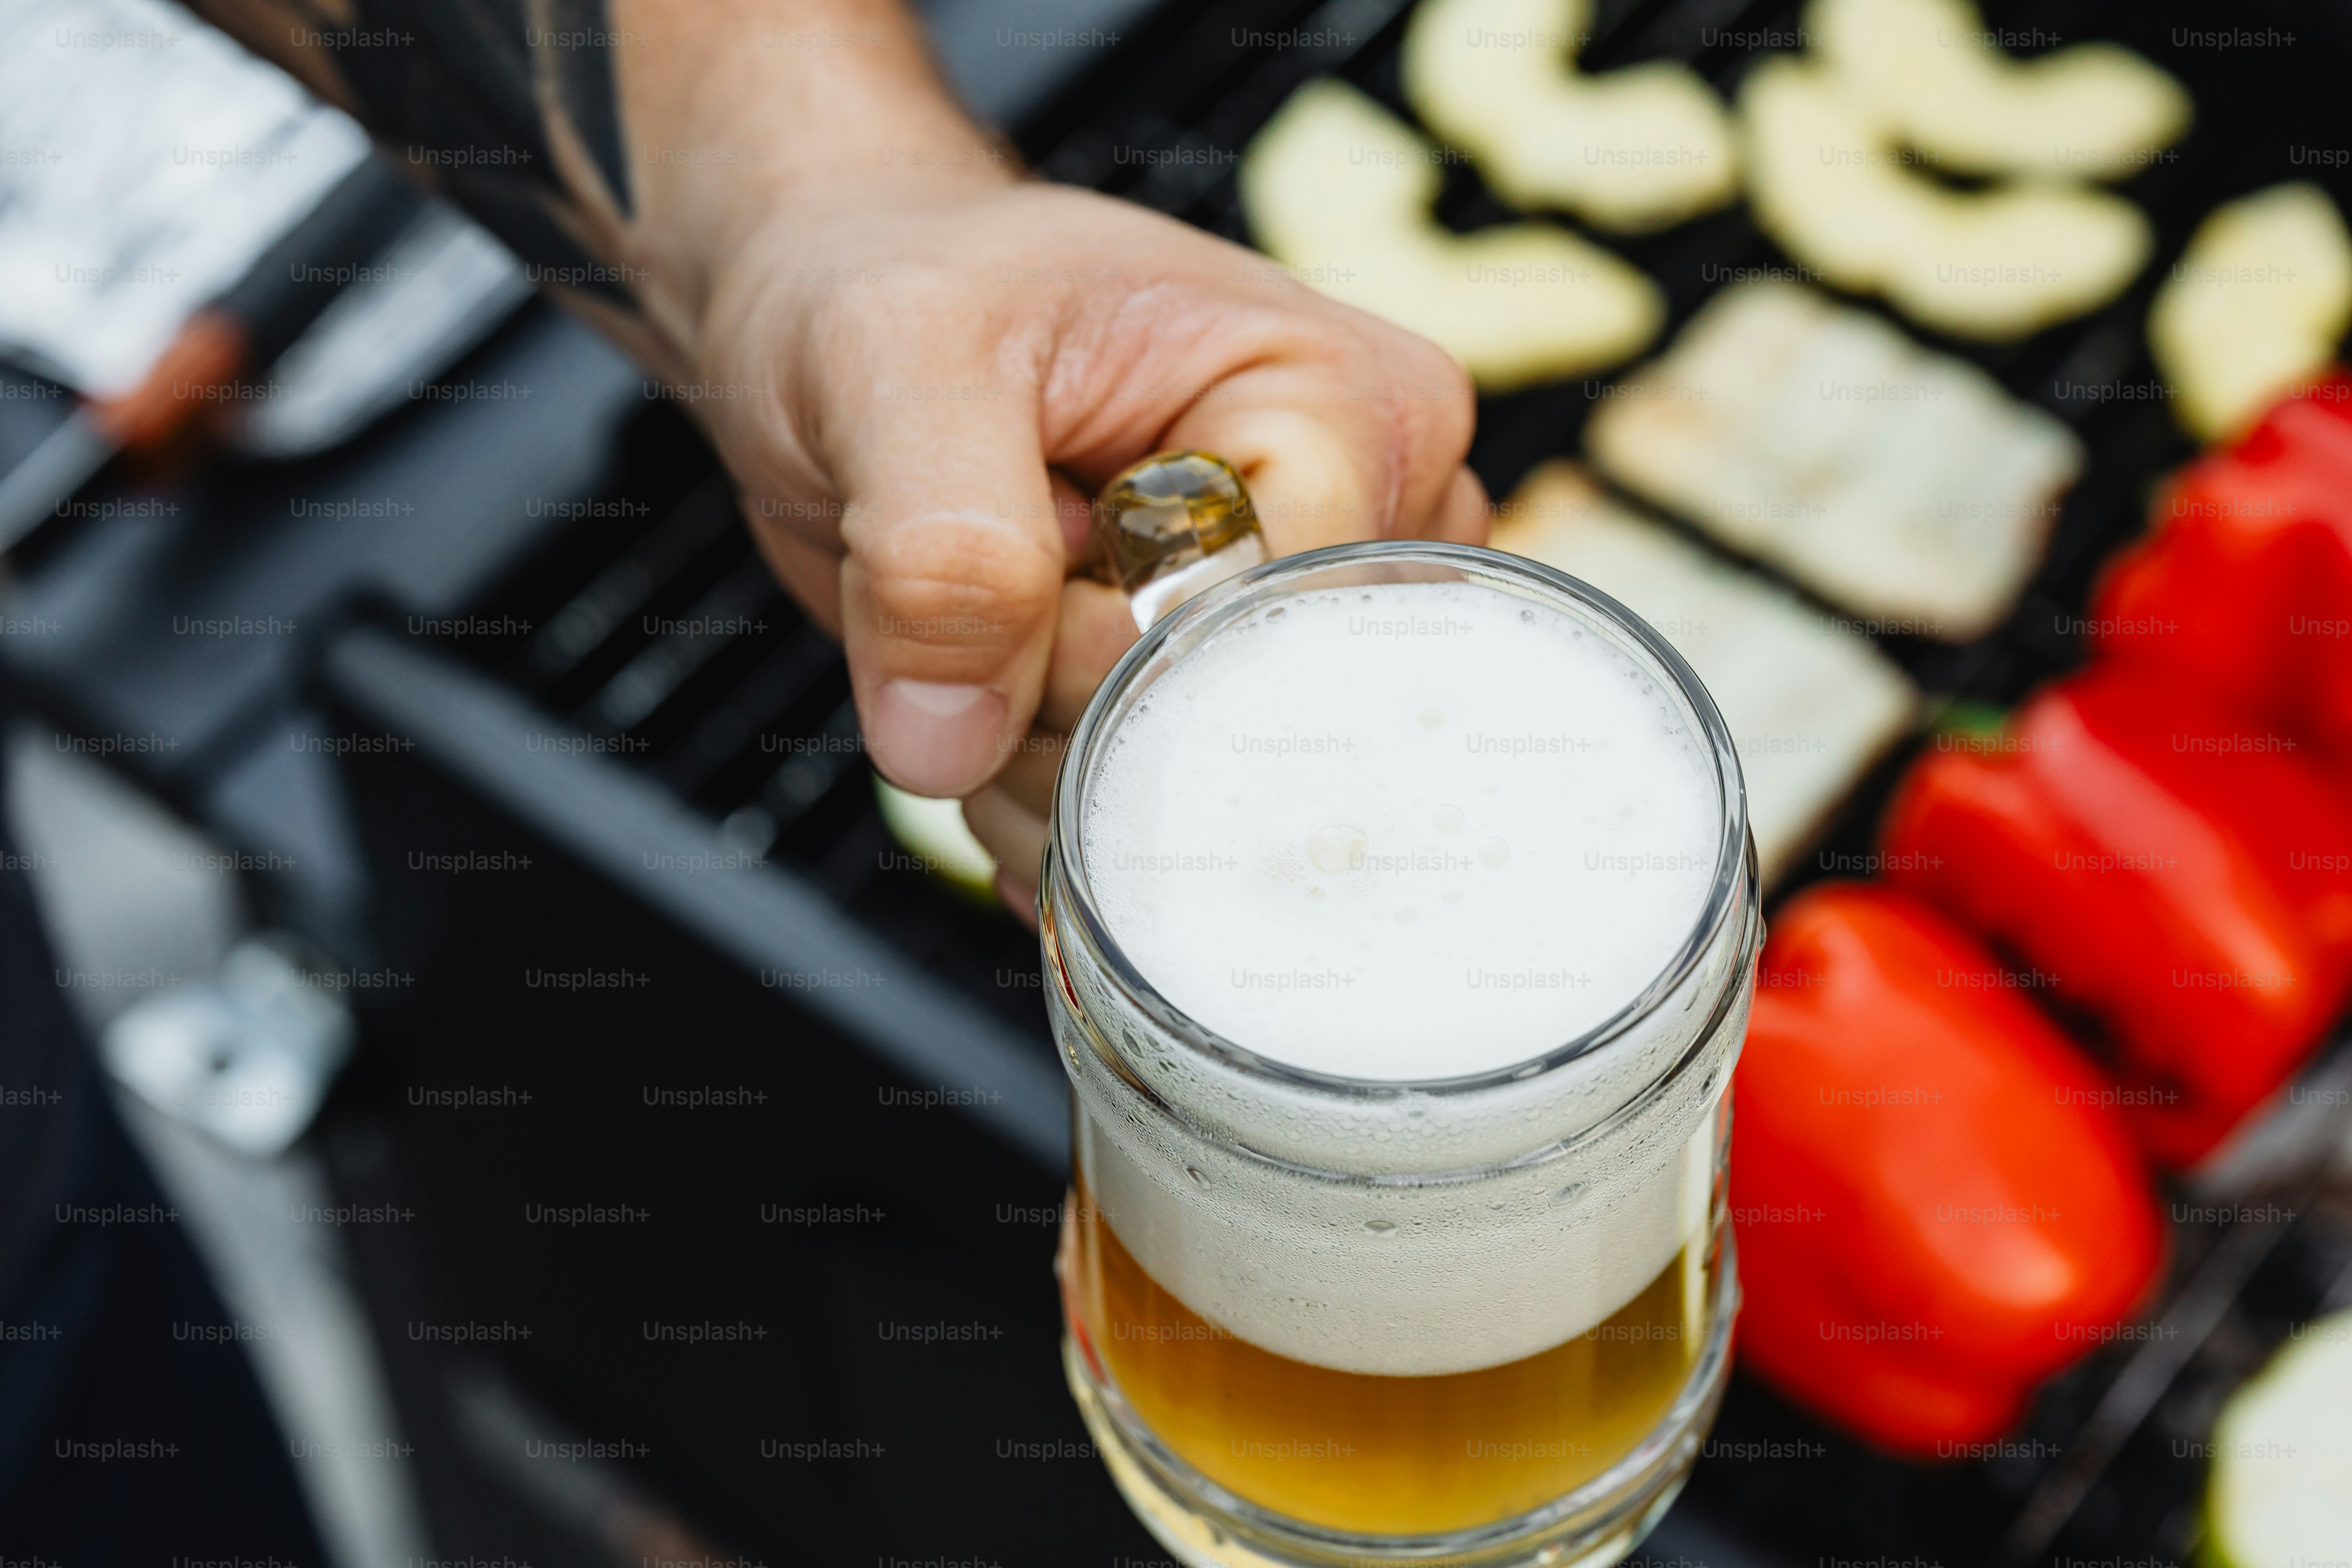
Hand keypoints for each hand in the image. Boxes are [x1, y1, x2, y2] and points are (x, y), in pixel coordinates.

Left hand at [690, 178, 1485, 914]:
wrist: (848, 306)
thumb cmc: (899, 285)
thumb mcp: (889, 359)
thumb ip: (938, 541)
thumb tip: (952, 740)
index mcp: (1351, 406)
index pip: (1259, 626)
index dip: (1096, 644)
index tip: (1010, 557)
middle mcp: (1361, 529)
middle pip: (1228, 732)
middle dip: (1058, 719)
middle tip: (962, 607)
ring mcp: (1289, 625)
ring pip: (1175, 807)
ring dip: (1029, 770)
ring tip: (961, 644)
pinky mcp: (1217, 697)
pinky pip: (1145, 833)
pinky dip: (1031, 805)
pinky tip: (978, 707)